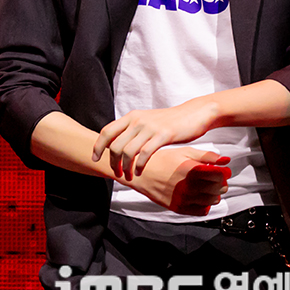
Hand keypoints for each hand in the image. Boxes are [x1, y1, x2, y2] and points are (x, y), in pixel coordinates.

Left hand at [93, 99, 218, 176]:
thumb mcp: (146, 121)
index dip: (98, 146)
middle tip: (116, 173)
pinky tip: (139, 172)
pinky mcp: (163, 135)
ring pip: (127, 151)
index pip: (106, 132)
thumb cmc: (169, 121)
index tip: (95, 158)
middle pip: (114, 145)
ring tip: (128, 176)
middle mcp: (137, 121)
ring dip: (125, 167)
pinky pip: (145, 154)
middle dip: (112, 162)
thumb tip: (117, 143)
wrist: (194, 113)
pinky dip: (139, 166)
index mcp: (130, 117)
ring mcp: (149, 128)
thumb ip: (132, 129)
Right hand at [121, 147, 229, 215]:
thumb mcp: (183, 152)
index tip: (222, 171)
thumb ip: (206, 156)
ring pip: (212, 201)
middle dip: (221, 183)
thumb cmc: (161, 160)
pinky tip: (198, 196)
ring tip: (207, 187)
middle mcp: (189, 186)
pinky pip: (201, 211)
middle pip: (219, 189)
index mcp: (191, 170)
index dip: (224, 173)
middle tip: (215, 179)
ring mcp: (183, 198)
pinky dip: (205, 204)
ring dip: (214, 194)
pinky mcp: (178, 207)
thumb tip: (225, 159)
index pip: (220, 175)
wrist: (139, 172)